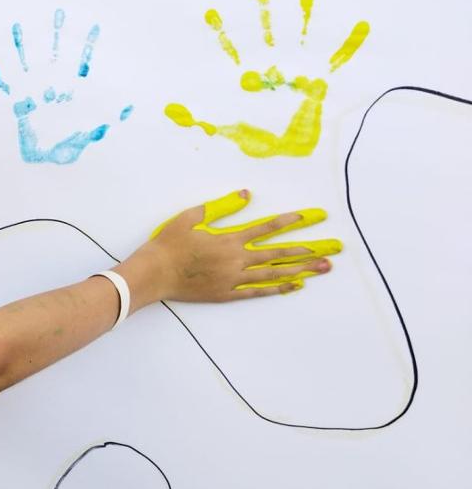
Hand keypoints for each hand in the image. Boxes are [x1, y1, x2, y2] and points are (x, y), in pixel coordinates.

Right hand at [119, 189, 341, 305]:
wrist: (153, 274)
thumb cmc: (168, 244)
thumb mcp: (191, 217)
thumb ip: (220, 206)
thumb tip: (246, 194)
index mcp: (229, 240)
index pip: (267, 228)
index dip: (291, 221)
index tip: (313, 216)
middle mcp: (236, 260)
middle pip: (280, 253)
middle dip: (309, 248)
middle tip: (334, 246)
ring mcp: (233, 279)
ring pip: (275, 274)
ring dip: (302, 270)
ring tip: (325, 267)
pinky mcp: (227, 294)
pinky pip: (258, 291)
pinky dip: (278, 288)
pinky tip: (296, 285)